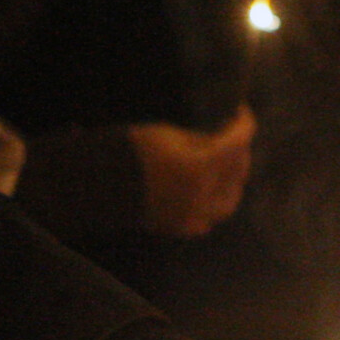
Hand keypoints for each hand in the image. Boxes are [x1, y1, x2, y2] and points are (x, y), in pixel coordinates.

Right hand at [129, 105, 254, 236]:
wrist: (96, 186)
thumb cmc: (130, 150)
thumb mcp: (167, 133)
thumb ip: (200, 138)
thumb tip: (220, 137)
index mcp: (201, 166)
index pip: (239, 140)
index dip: (243, 122)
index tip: (240, 110)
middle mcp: (203, 194)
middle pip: (238, 170)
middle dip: (239, 149)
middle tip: (232, 135)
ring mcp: (193, 215)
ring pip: (230, 200)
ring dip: (233, 181)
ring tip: (228, 166)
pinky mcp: (181, 229)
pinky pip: (209, 219)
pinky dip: (214, 205)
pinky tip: (208, 194)